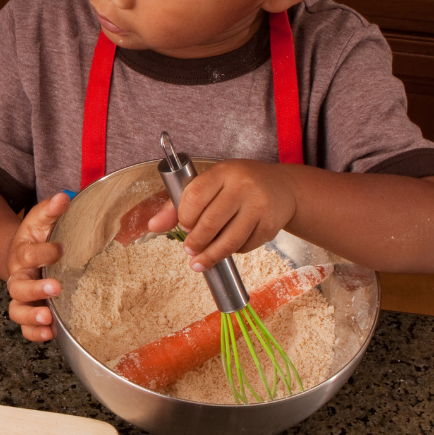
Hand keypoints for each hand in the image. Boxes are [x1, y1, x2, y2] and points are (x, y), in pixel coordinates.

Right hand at [4, 193, 70, 342]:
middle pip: (19, 287)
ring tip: (47, 318)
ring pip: (17, 310)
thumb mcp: (41, 222)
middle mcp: (18, 277)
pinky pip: (25, 329)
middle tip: (56, 288)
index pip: (29, 254)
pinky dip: (34, 334)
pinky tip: (50, 334)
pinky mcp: (29, 312)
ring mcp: (22, 298)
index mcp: (22, 254)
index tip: (60, 249)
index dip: (43, 252)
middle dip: (36, 289)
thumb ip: (51, 210)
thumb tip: (65, 197)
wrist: (23, 257)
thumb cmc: (36, 239)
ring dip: (31, 316)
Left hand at [144, 159, 296, 271]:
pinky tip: (226, 248)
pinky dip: (232, 251)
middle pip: (211, 222)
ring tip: (199, 261)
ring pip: (229, 240)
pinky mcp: (270, 226)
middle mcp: (242, 187)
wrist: (282, 188)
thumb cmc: (237, 184)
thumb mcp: (210, 184)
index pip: (195, 196)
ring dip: (210, 255)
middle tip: (189, 249)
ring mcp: (259, 207)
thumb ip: (179, 204)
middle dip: (195, 242)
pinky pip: (245, 246)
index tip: (183, 226)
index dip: (184, 217)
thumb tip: (152, 225)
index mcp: (222, 172)